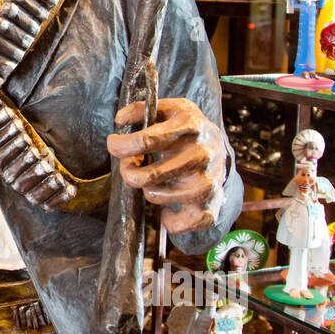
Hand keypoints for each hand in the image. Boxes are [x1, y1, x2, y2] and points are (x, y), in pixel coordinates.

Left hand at [107, 97, 226, 233]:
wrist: (220, 151)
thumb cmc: (187, 131)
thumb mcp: (169, 109)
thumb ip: (141, 109)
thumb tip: (120, 119)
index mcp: (191, 126)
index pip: (147, 140)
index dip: (122, 145)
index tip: (114, 144)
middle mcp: (203, 154)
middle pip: (149, 175)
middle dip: (129, 173)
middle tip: (129, 168)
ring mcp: (208, 182)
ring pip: (156, 196)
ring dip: (148, 190)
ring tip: (155, 181)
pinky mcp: (210, 206)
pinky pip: (178, 224)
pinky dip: (168, 220)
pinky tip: (169, 206)